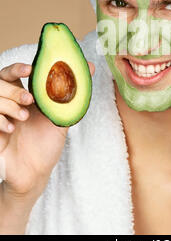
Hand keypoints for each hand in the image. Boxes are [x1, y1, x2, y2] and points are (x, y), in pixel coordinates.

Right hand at [0, 61, 94, 202]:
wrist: (34, 174)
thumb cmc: (47, 144)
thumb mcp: (62, 117)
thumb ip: (73, 93)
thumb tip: (91, 66)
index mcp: (24, 97)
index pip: (14, 73)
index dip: (18, 68)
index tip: (30, 69)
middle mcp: (9, 104)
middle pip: (0, 81)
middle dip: (14, 88)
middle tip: (29, 99)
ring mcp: (0, 116)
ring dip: (9, 104)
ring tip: (24, 117)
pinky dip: (0, 119)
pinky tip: (11, 128)